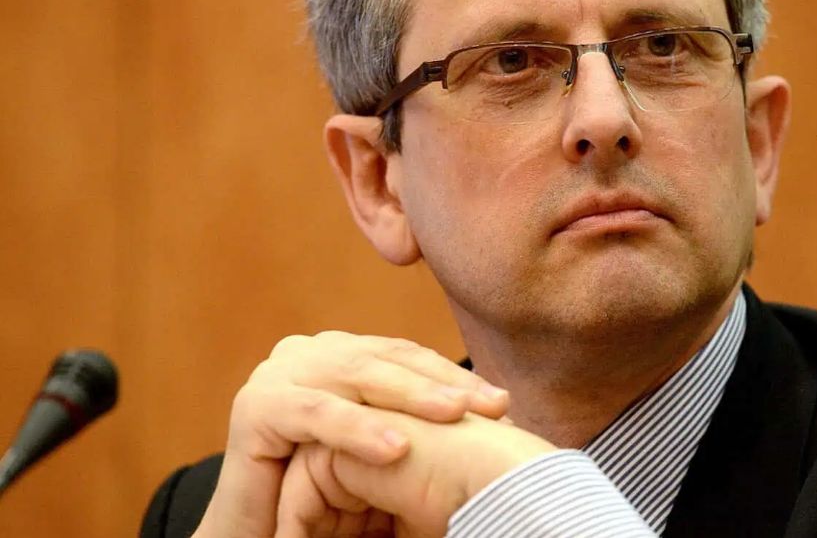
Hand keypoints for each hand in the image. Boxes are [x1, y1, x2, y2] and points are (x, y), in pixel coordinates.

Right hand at [193, 332, 509, 537]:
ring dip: (411, 397)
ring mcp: (280, 373)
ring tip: (454, 415)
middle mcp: (310, 353)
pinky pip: (316, 414)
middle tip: (492, 404)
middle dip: (443, 383)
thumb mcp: (386, 446)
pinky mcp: (256, 405)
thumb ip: (421, 418)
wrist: (262, 535)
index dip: (455, 376)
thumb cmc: (330, 498)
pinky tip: (397, 447)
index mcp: (342, 354)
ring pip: (356, 379)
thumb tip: (502, 407)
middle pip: (387, 360)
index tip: (502, 403)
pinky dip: (358, 429)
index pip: (408, 356)